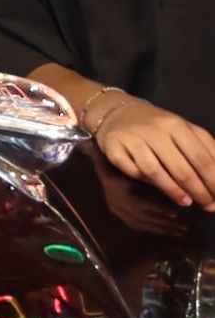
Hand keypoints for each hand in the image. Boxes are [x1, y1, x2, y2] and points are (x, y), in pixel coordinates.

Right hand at [88, 92, 214, 210]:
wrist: (118, 111)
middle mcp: (154, 131)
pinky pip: (131, 171)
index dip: (213, 180)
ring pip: (155, 172)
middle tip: (208, 206)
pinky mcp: (113, 148)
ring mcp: (132, 139)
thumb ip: (205, 148)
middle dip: (198, 191)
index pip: (201, 157)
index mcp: (176, 125)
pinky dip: (144, 181)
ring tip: (186, 202)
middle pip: (180, 168)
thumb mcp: (184, 130)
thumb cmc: (158, 126)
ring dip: (173, 191)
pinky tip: (154, 187)